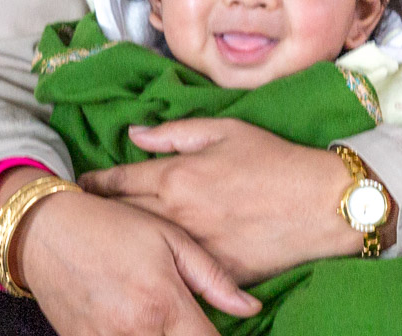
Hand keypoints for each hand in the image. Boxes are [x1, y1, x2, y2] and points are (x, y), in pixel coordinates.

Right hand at [15, 185, 257, 335]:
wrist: (45, 229)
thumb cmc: (113, 227)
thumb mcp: (169, 238)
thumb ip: (212, 278)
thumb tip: (250, 309)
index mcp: (163, 304)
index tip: (217, 328)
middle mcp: (134, 332)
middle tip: (188, 323)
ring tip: (161, 320)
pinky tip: (136, 321)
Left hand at [78, 119, 359, 281]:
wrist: (320, 204)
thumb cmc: (275, 160)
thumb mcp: (225, 129)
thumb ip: (175, 132)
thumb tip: (135, 133)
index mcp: (178, 175)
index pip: (121, 181)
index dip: (96, 183)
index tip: (81, 186)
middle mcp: (179, 213)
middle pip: (124, 216)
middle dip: (103, 213)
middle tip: (84, 213)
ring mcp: (195, 246)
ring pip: (146, 245)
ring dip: (126, 239)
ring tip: (109, 237)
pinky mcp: (214, 272)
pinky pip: (179, 269)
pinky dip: (164, 263)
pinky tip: (152, 262)